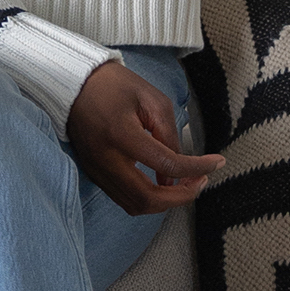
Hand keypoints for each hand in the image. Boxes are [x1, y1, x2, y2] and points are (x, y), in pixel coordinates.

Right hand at [66, 62, 224, 215]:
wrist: (74, 85)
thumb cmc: (113, 85)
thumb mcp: (152, 99)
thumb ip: (169, 136)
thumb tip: (177, 174)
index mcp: (121, 134)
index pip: (166, 164)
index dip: (197, 168)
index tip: (216, 163)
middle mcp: (106, 159)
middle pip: (148, 198)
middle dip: (181, 197)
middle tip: (200, 182)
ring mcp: (97, 170)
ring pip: (135, 206)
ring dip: (165, 202)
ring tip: (185, 184)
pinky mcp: (94, 174)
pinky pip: (124, 199)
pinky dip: (148, 198)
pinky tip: (162, 183)